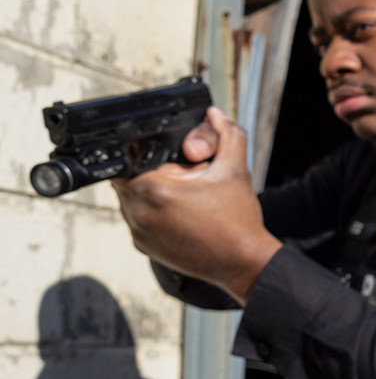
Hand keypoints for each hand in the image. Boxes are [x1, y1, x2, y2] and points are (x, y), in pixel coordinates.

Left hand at [111, 107, 280, 304]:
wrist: (244, 263)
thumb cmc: (238, 221)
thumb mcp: (235, 169)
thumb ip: (226, 135)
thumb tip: (215, 116)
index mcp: (153, 189)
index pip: (126, 159)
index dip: (145, 155)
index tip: (167, 161)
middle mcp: (138, 213)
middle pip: (128, 180)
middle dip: (150, 175)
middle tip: (181, 180)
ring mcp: (140, 233)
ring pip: (132, 202)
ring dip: (151, 197)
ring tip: (184, 202)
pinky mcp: (145, 248)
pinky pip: (140, 223)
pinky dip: (156, 217)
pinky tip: (183, 219)